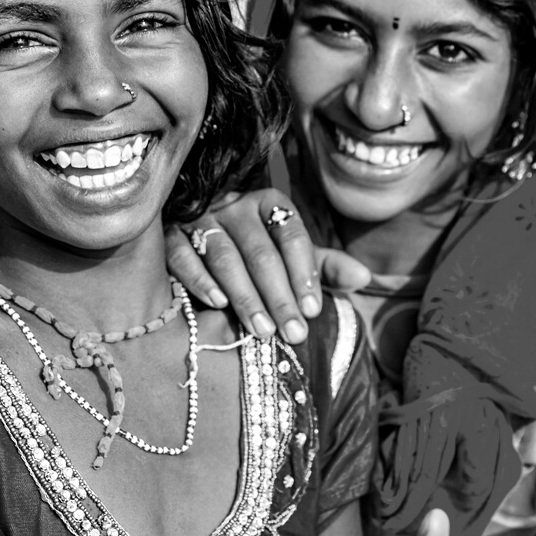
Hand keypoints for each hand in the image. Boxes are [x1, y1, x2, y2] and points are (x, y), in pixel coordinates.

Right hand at [165, 189, 371, 343]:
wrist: (199, 236)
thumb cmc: (256, 251)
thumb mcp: (292, 257)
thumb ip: (325, 267)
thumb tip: (364, 277)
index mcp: (269, 203)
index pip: (292, 234)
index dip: (304, 272)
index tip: (314, 309)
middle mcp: (235, 206)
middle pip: (261, 252)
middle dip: (279, 296)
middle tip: (292, 332)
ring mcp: (201, 220)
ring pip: (225, 257)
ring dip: (245, 296)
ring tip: (262, 330)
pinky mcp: (171, 236)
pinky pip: (183, 257)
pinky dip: (201, 280)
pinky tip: (218, 304)